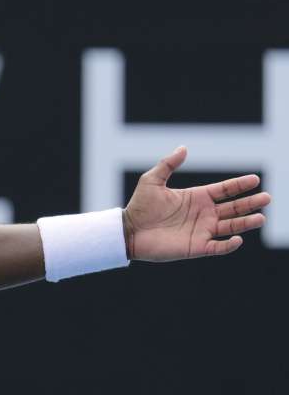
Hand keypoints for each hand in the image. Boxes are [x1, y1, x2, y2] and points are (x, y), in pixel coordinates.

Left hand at [123, 146, 270, 260]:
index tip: (255, 179)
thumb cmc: (139, 206)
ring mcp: (201, 230)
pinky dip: (229, 244)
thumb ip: (168, 164)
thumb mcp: (152, 180)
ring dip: (246, 223)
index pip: (225, 190)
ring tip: (260, 217)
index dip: (240, 185)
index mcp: (197, 197)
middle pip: (234, 208)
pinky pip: (217, 247)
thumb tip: (183, 147)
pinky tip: (237, 239)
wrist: (128, 231)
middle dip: (250, 203)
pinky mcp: (196, 247)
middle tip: (267, 198)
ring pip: (230, 226)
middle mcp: (204, 214)